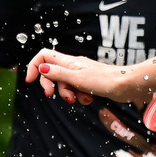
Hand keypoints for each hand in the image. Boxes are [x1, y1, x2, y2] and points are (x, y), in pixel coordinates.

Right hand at [27, 49, 142, 105]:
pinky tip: (89, 99)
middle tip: (51, 96)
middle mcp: (72, 66)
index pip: (44, 56)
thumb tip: (42, 68)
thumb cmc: (104, 80)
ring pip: (64, 84)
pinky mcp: (88, 84)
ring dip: (68, 94)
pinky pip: (76, 91)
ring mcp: (80, 74)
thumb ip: (58, 74)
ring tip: (79, 99)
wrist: (125, 86)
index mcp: (68, 62)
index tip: (30, 81)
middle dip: (51, 86)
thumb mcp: (77, 79)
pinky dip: (80, 97)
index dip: (34, 66)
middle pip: (51, 73)